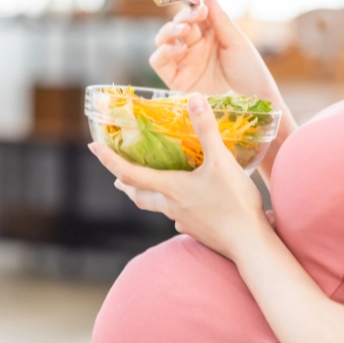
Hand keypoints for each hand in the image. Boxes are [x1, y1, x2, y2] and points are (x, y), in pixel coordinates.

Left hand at [88, 93, 268, 260]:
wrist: (250, 243)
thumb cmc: (234, 202)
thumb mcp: (221, 161)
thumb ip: (206, 130)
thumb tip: (193, 99)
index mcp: (171, 188)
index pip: (130, 172)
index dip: (109, 159)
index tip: (93, 147)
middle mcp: (170, 206)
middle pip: (139, 195)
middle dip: (125, 183)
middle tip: (116, 176)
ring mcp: (183, 221)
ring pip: (158, 207)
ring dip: (147, 196)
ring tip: (144, 189)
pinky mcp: (197, 231)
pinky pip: (179, 218)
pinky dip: (175, 208)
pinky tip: (186, 206)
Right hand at [150, 0, 280, 102]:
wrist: (254, 104)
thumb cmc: (251, 73)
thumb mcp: (236, 41)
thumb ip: (219, 18)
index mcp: (211, 35)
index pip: (193, 14)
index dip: (191, 5)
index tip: (196, 0)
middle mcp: (195, 47)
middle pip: (177, 24)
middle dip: (182, 16)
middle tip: (195, 16)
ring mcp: (185, 63)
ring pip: (163, 40)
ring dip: (169, 31)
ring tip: (185, 31)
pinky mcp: (177, 81)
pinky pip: (159, 62)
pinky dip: (163, 52)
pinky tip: (179, 49)